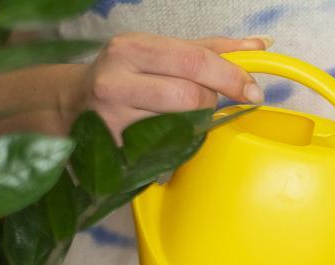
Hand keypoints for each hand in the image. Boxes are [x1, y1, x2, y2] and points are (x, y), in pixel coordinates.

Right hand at [68, 33, 270, 137]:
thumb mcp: (162, 53)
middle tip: (207, 103)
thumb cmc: (128, 77)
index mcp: (132, 47)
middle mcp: (116, 78)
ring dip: (194, 125)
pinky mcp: (116, 148)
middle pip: (191, 95)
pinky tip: (164, 134)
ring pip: (181, 126)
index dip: (231, 77)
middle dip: (210, 102)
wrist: (74, 106)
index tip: (253, 91)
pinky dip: (177, 144)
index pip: (195, 60)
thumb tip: (260, 44)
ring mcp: (112, 117)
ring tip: (179, 116)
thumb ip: (212, 49)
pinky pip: (167, 150)